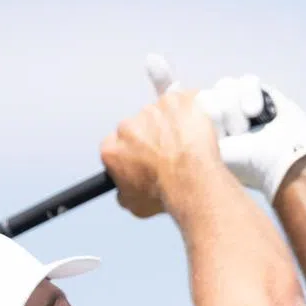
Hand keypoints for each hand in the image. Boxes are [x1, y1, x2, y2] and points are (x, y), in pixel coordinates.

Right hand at [100, 90, 222, 218]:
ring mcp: (152, 110)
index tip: (140, 157)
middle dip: (148, 136)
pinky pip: (181, 102)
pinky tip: (193, 130)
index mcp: (112, 149)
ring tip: (183, 144)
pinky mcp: (176, 100)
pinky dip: (187, 112)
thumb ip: (123, 190)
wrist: (191, 180)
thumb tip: (125, 187)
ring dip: (168, 124)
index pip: (114, 145)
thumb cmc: (163, 193)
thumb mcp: (133, 204)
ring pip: (159, 113)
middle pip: (135, 126)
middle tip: (165, 153)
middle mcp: (127, 126)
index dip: (128, 151)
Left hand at [145, 56, 305, 202]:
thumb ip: (179, 129)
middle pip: (202, 96)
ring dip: (235, 113)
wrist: (278, 163)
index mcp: (195, 130)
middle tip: (228, 140)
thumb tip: (168, 98)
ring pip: (224, 88)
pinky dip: (250, 98)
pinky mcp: (255, 92)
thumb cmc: (241, 166)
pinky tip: (257, 116)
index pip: (175, 99)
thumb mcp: (203, 154)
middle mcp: (212, 114)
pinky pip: (244, 81)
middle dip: (216, 119)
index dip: (163, 80)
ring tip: (245, 134)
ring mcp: (234, 102)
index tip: (151, 63)